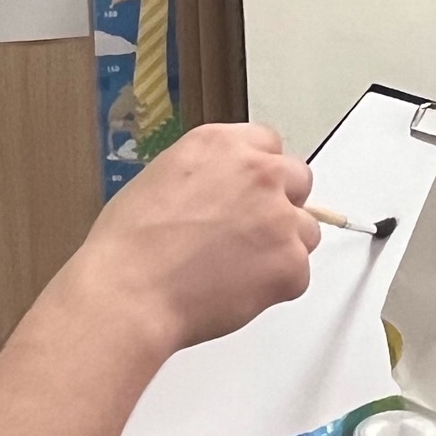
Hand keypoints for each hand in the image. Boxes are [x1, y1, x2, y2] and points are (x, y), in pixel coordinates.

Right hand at [68, 121, 317, 356]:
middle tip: (249, 234)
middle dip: (281, 205)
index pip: (269, 144)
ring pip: (306, 230)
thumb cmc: (130, 246)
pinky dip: (275, 287)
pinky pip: (298, 274)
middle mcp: (258, 172)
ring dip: (283, 247)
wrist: (129, 292)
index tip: (249, 193)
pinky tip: (235, 290)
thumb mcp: (161, 178)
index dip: (259, 174)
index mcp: (222, 144)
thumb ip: (208, 174)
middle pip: (298, 180)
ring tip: (237, 268)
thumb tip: (223, 190)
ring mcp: (279, 217)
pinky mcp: (290, 262)